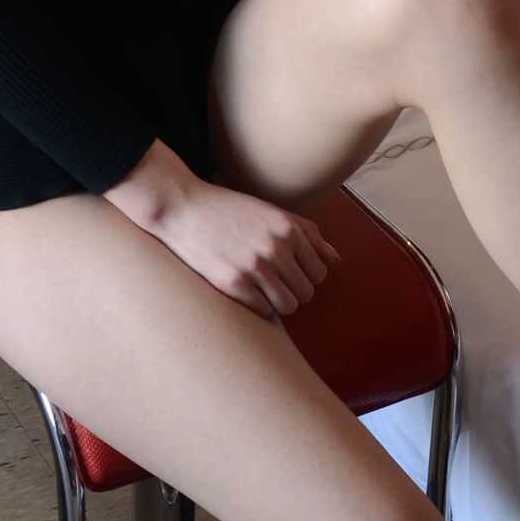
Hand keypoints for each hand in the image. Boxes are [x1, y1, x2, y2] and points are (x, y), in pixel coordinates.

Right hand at [148, 179, 341, 321]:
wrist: (183, 209)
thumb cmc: (230, 211)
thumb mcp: (274, 213)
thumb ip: (309, 233)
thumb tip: (336, 259)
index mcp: (289, 229)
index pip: (320, 272)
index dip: (305, 276)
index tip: (287, 272)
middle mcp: (276, 247)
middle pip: (307, 292)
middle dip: (292, 291)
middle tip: (271, 282)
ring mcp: (255, 266)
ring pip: (289, 306)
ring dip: (278, 303)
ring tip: (261, 290)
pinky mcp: (234, 283)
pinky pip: (265, 311)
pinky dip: (258, 307)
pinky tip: (244, 291)